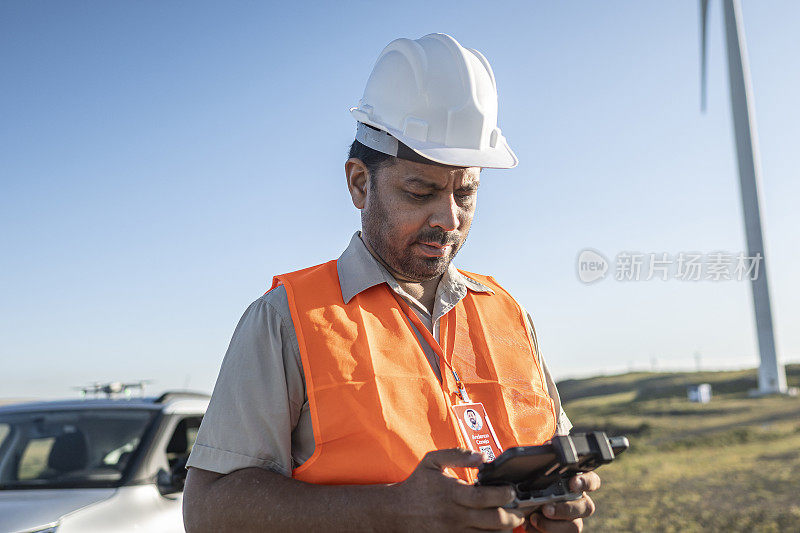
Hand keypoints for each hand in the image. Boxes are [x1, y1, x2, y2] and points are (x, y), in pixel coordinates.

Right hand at [391, 448, 524, 531]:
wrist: (397, 512)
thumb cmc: (418, 484)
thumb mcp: (432, 461)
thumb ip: (457, 454)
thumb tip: (482, 457)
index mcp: (452, 493)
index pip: (485, 497)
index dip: (504, 494)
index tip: (512, 489)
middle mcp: (455, 515)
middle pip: (494, 520)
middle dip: (514, 515)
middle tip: (521, 507)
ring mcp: (455, 532)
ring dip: (507, 528)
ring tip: (513, 518)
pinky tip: (497, 529)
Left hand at [525, 472, 600, 532]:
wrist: (522, 507)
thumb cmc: (532, 487)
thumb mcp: (533, 477)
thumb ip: (536, 474)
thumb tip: (526, 468)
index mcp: (575, 483)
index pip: (592, 481)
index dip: (586, 482)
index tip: (573, 483)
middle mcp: (578, 502)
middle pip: (586, 507)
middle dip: (566, 509)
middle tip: (546, 509)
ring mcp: (573, 519)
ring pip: (574, 526)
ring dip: (552, 525)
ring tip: (534, 519)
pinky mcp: (565, 531)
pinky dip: (543, 531)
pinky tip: (529, 525)